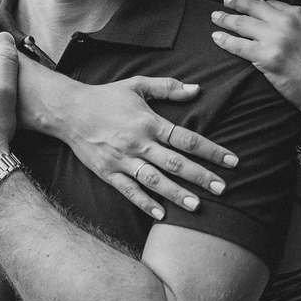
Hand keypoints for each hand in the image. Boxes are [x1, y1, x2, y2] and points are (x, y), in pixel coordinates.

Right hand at [54, 77, 238, 220]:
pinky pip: (129, 190)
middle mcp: (138, 143)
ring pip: (154, 180)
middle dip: (201, 176)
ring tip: (197, 206)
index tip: (231, 161)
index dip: (211, 150)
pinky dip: (145, 203)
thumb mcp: (137, 85)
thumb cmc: (105, 97)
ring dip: (176, 193)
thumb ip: (167, 88)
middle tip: (223, 188)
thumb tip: (197, 89)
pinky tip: (161, 215)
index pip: (187, 138)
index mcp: (149, 122)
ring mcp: (122, 159)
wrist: (68, 110)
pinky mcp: (108, 172)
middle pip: (175, 162)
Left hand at [211, 0, 300, 146]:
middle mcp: (285, 22)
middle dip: (235, 4)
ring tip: (215, 18)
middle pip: (253, 8)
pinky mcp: (266, 57)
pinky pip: (238, 45)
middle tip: (223, 4)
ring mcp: (274, 38)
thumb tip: (278, 22)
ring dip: (225, 19)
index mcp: (298, 14)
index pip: (269, 3)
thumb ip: (296, 26)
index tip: (244, 3)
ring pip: (242, 24)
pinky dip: (225, 40)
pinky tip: (217, 38)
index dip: (253, 3)